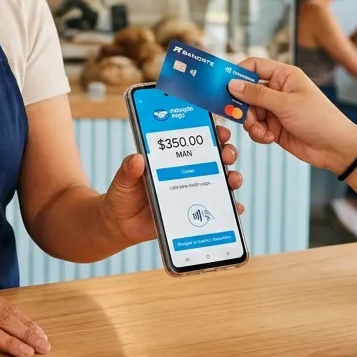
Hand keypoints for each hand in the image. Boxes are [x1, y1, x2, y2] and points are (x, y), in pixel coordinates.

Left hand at [102, 125, 244, 245]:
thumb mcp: (123, 180)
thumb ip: (128, 170)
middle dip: (226, 152)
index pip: (194, 141)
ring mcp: (192, 192)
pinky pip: (216, 209)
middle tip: (227, 154)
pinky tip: (236, 208)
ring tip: (233, 179)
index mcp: (170, 159)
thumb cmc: (122, 196)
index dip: (210, 133)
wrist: (120, 225)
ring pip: (220, 181)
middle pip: (214, 158)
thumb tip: (137, 158)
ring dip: (232, 178)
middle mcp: (186, 172)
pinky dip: (230, 208)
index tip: (219, 131)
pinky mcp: (194, 213)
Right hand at [228, 59, 356, 173]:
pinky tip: (268, 138)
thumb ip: (257, 95)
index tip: (223, 84)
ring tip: (261, 131)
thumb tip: (233, 84)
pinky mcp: (274, 126)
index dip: (238, 73)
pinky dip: (257, 133)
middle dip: (242, 105)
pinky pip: (256, 126)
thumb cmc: (320, 119)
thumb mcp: (286, 104)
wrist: (335, 148)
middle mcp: (278, 90)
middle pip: (247, 92)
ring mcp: (276, 109)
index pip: (254, 66)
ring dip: (251, 123)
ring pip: (249, 111)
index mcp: (284, 76)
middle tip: (238, 115)